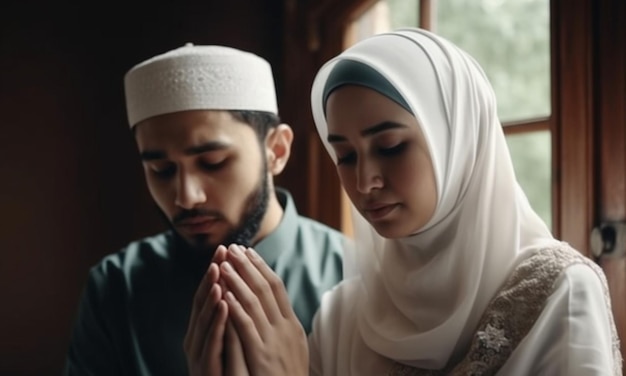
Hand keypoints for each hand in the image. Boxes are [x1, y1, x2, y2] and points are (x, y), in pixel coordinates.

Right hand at [183, 245, 228, 375]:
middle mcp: (197, 340)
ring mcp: (199, 355)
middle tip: (221, 252)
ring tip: (219, 273)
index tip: (226, 249)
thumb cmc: (229, 373)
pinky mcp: (206, 369)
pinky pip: (212, 342)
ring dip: (212, 295)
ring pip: (205, 321)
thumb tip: (237, 289)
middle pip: (204, 303)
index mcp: (204, 331)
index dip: (218, 273)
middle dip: (213, 276)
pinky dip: (218, 322)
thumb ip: (230, 319)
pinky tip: (225, 306)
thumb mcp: (229, 342)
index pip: (212, 296)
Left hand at [219, 244, 308, 375]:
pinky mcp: (262, 355)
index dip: (261, 267)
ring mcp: (275, 341)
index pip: (277, 287)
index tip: (247, 251)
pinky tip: (224, 293)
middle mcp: (286, 328)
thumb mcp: (291, 349)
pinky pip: (246, 326)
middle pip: (267, 288)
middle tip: (233, 248)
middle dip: (248, 266)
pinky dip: (235, 306)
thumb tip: (273, 307)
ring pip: (255, 302)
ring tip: (225, 263)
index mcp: (292, 325)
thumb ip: (281, 328)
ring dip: (239, 280)